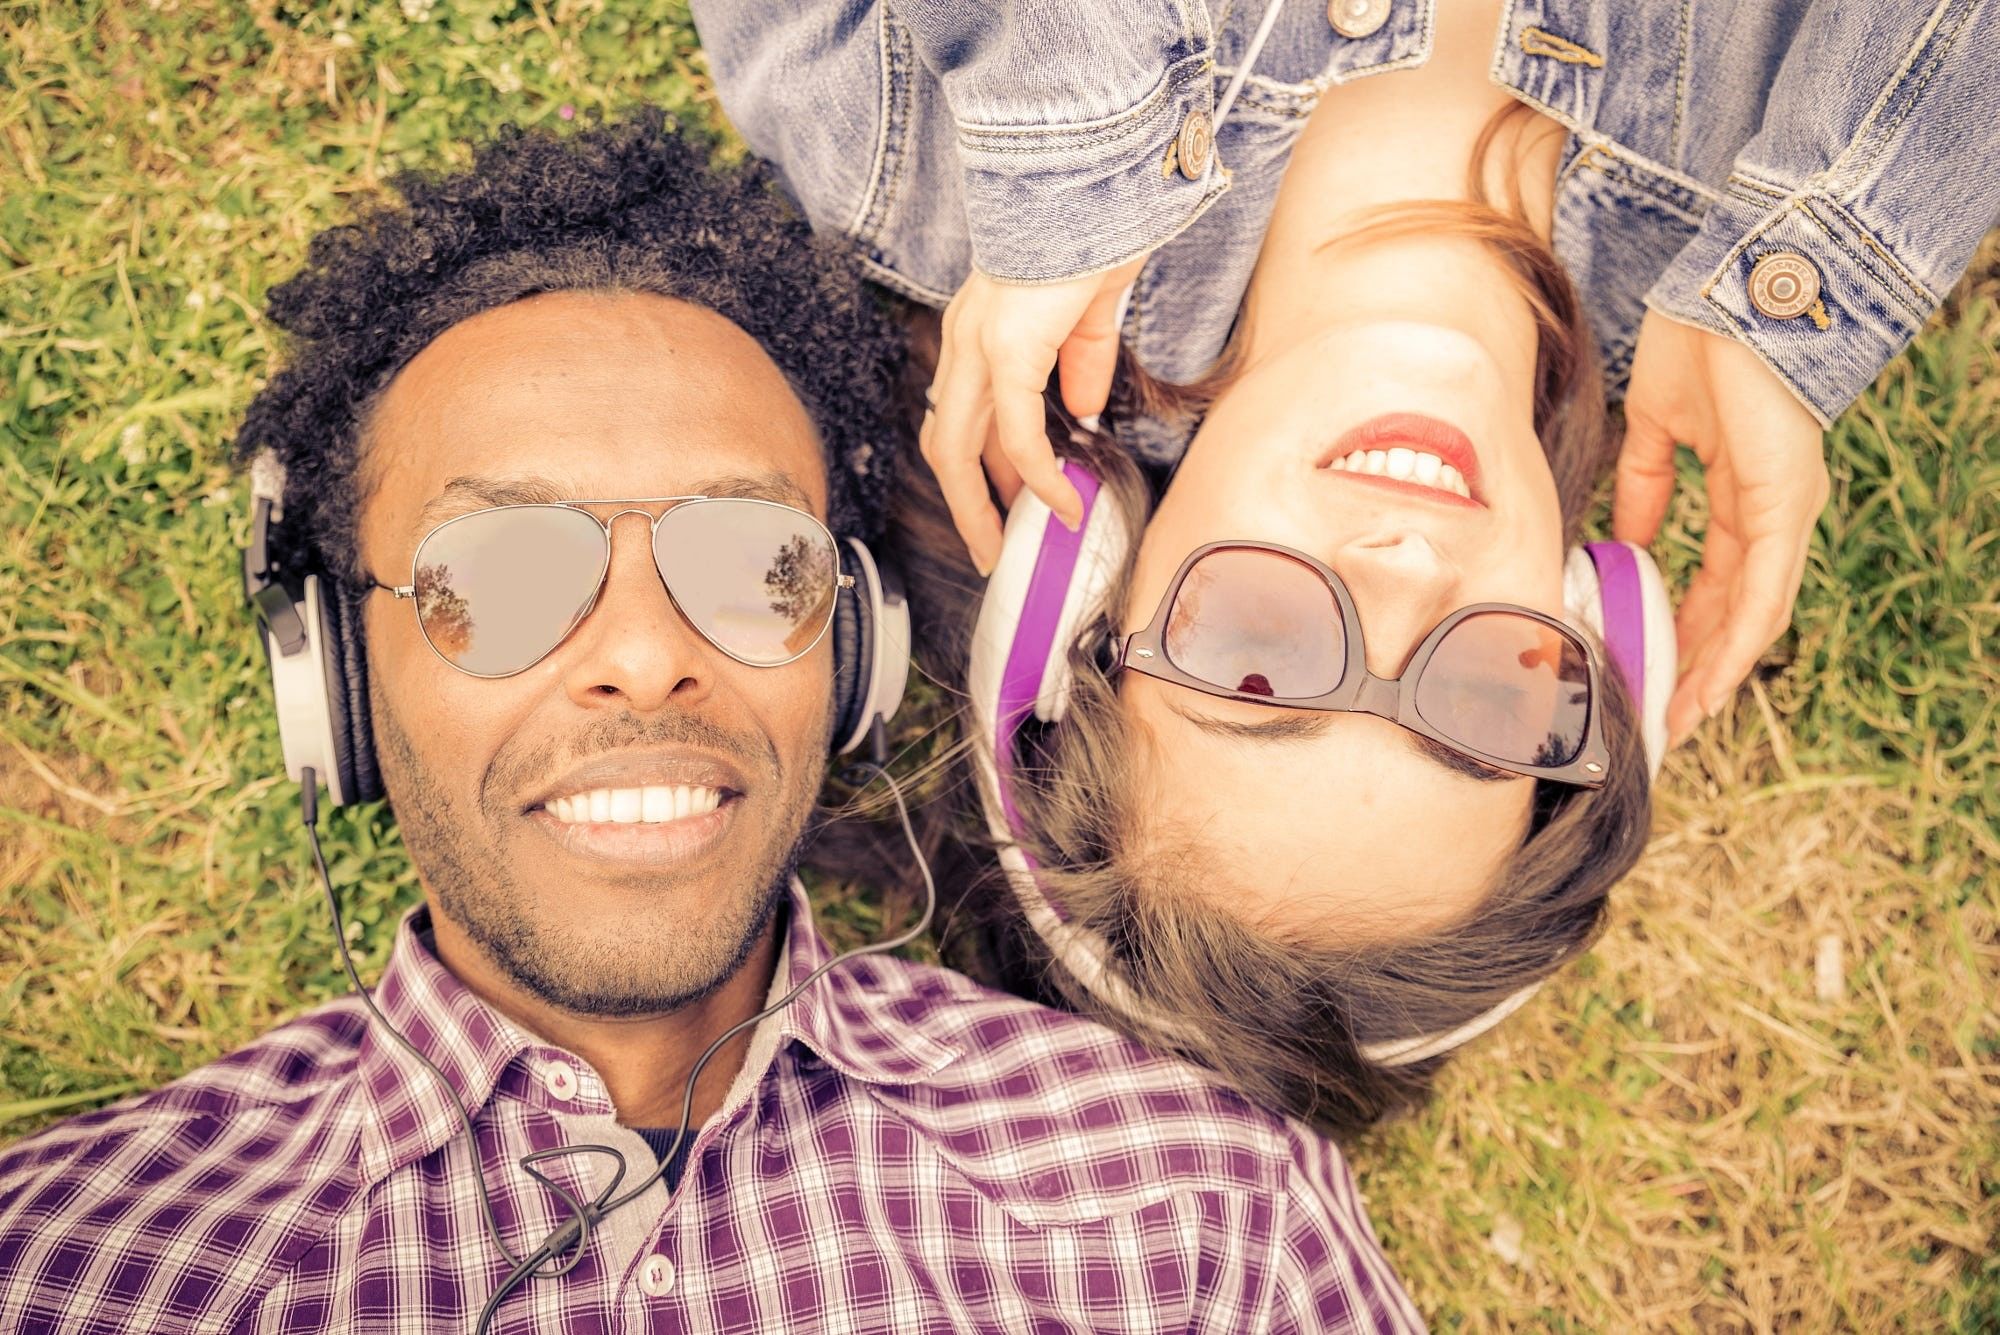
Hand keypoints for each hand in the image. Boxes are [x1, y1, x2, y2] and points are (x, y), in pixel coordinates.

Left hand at [921, 256, 1146, 572]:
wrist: (1097, 183)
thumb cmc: (1093, 231)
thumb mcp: (1087, 310)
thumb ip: (1081, 358)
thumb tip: (1085, 407)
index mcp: (977, 329)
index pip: (961, 413)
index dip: (980, 466)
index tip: (1006, 504)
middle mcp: (965, 340)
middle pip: (944, 442)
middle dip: (965, 505)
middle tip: (989, 550)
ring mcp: (979, 345)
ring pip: (960, 449)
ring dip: (981, 508)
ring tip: (1005, 548)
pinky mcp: (1009, 349)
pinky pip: (1017, 432)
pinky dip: (1036, 475)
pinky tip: (1058, 502)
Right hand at [1613, 310, 1828, 744]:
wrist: (1726, 286)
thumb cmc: (1696, 339)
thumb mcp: (1655, 425)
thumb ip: (1645, 485)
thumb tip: (1625, 542)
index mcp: (1742, 488)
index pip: (1717, 577)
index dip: (1684, 625)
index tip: (1651, 665)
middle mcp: (1771, 508)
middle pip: (1739, 608)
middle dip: (1700, 665)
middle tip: (1665, 715)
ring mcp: (1782, 509)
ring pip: (1754, 613)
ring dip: (1717, 671)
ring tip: (1682, 718)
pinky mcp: (1781, 504)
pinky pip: (1762, 591)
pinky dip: (1735, 642)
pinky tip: (1709, 680)